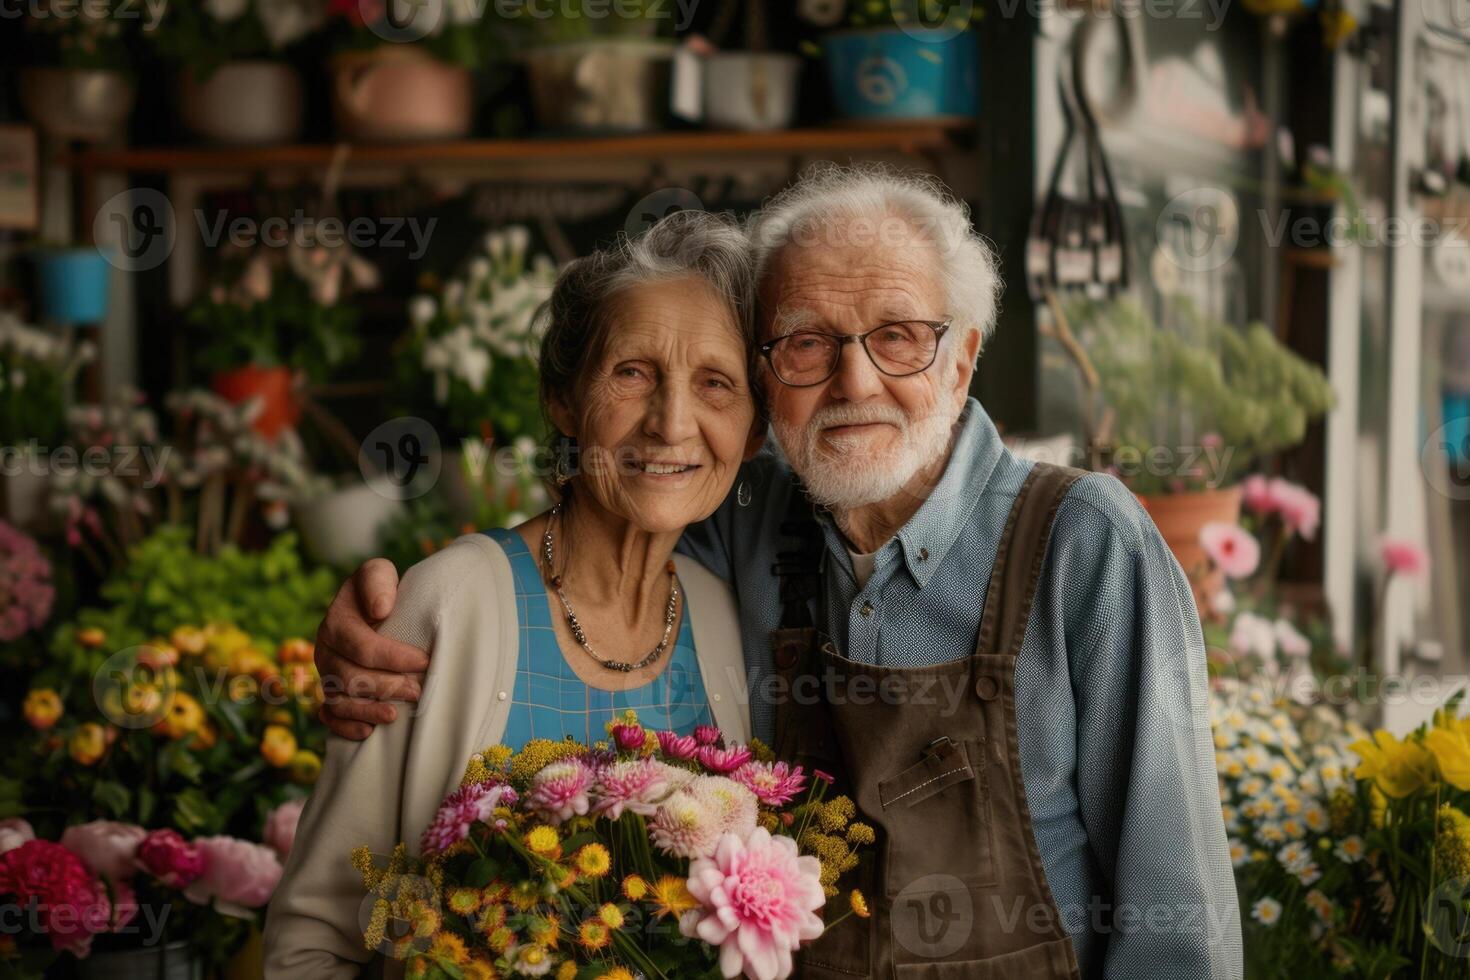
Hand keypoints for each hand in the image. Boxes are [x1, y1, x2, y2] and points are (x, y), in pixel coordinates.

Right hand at [314, 558, 428, 739]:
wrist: (371, 606)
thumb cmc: (380, 591)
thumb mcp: (378, 572)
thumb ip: (378, 581)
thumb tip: (381, 609)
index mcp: (335, 622)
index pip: (361, 646)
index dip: (393, 657)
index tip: (424, 661)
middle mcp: (325, 650)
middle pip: (350, 677)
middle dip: (386, 686)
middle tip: (418, 691)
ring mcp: (325, 674)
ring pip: (339, 699)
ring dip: (366, 710)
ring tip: (395, 716)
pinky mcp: (330, 691)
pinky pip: (328, 716)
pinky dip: (345, 726)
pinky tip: (368, 732)